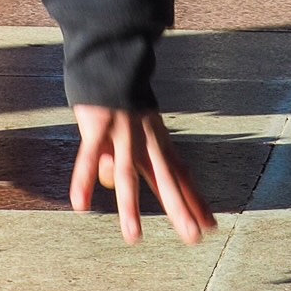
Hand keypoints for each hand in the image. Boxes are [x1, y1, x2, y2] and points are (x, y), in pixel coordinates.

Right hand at [70, 104, 216, 244]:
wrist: (110, 52)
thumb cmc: (116, 91)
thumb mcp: (124, 125)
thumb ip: (116, 154)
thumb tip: (106, 184)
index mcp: (156, 138)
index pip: (180, 173)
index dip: (195, 199)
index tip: (211, 225)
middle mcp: (144, 139)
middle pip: (165, 178)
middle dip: (179, 209)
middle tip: (194, 238)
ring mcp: (121, 133)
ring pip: (126, 175)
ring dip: (129, 207)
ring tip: (134, 238)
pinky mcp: (97, 126)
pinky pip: (88, 158)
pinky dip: (83, 181)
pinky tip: (80, 205)